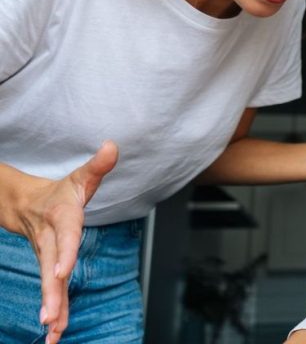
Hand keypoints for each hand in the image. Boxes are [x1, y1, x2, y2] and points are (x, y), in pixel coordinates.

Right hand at [1, 141, 117, 343]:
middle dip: (51, 292)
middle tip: (50, 316)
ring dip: (52, 308)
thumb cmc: (60, 194)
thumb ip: (98, 166)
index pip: (65, 237)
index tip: (63, 273)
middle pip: (52, 268)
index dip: (65, 253)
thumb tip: (113, 147)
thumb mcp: (80, 178)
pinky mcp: (49, 269)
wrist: (25, 204)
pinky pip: (52, 292)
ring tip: (52, 332)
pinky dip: (54, 312)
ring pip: (49, 285)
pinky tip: (55, 333)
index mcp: (62, 219)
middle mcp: (52, 241)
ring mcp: (48, 257)